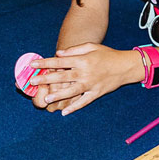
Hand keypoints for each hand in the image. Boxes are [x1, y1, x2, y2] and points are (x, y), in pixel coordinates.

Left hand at [27, 43, 142, 114]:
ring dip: (58, 95)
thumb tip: (58, 54)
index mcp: (83, 60)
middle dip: (46, 79)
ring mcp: (91, 84)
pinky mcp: (97, 93)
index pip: (60, 61)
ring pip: (71, 91)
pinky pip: (84, 101)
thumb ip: (74, 50)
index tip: (32, 64)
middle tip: (32, 82)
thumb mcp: (92, 47)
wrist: (126, 66)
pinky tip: (65, 112)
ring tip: (46, 98)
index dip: (45, 62)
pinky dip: (75, 107)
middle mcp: (85, 73)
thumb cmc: (108, 55)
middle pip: (62, 77)